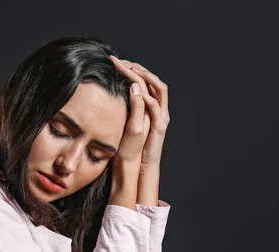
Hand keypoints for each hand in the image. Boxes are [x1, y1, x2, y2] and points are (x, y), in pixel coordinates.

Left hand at [109, 55, 169, 169]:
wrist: (136, 164)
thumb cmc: (128, 144)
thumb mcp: (126, 120)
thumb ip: (128, 105)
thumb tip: (123, 88)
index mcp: (150, 106)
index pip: (146, 81)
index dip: (134, 70)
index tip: (117, 62)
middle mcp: (159, 109)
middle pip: (155, 81)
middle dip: (140, 69)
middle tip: (123, 61)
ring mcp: (161, 116)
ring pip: (158, 89)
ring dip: (145, 77)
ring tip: (130, 69)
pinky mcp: (159, 126)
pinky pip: (154, 106)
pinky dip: (146, 95)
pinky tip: (134, 88)